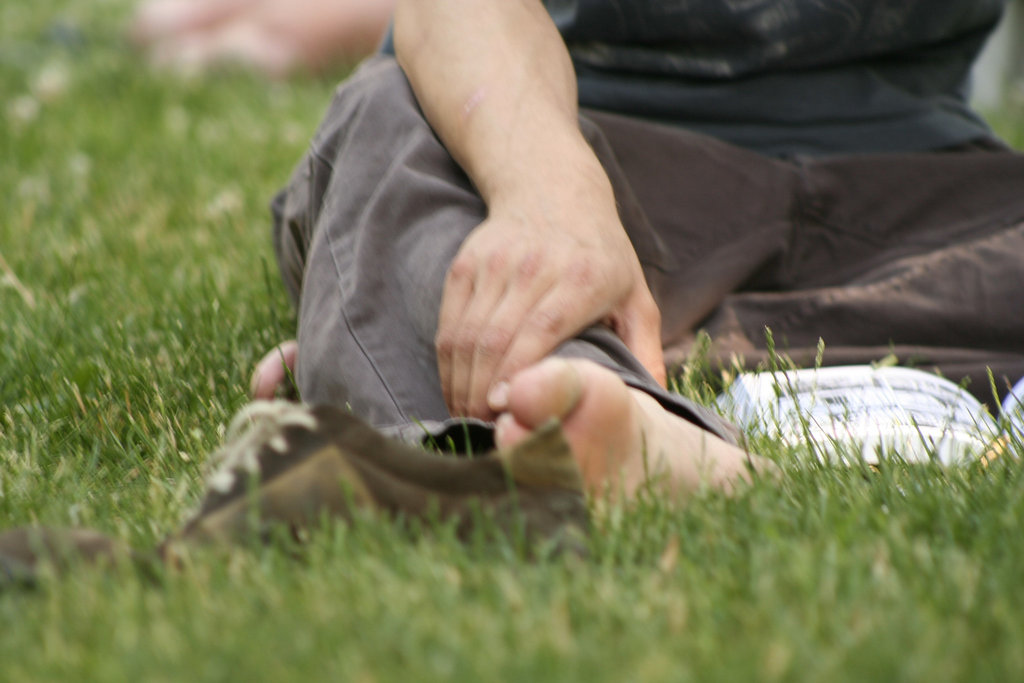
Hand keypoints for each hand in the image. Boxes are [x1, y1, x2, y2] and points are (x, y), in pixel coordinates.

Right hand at [436, 198, 664, 419]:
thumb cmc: (602, 253)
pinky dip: (448, 363)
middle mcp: (535, 267)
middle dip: (484, 393)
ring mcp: (495, 264)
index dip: (519, 372)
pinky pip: (449, 322)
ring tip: (469, 417)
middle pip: (496, 339)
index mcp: (583, 278)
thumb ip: (645, 348)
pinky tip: (456, 388)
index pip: (542, 329)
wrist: (552, 187)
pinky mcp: (466, 265)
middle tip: (488, 429)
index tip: (509, 409)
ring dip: (461, 383)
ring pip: (466, 335)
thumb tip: (659, 402)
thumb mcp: (635, 294)